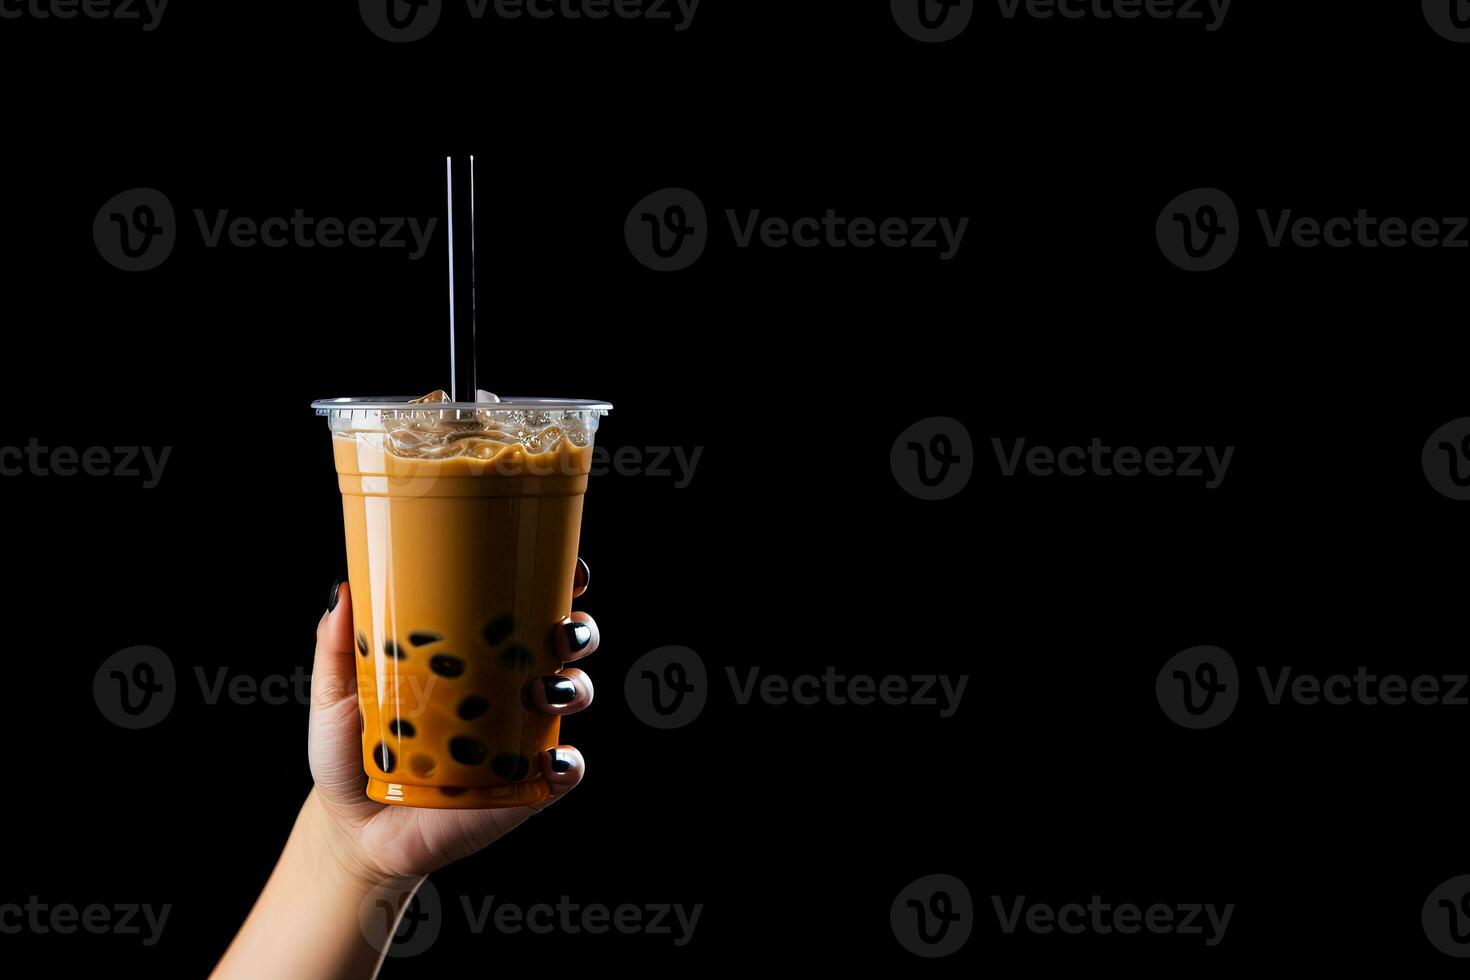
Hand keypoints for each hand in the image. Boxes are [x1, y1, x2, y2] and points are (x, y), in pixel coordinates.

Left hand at [306, 562, 600, 884]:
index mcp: (475, 653)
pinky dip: (569, 764)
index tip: (566, 569)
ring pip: (575, 695)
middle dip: (578, 629)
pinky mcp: (526, 786)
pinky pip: (567, 771)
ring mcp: (522, 735)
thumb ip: (339, 646)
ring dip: (574, 686)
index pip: (526, 607)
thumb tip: (344, 590)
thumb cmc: (352, 752)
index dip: (558, 582)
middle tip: (559, 631)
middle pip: (567, 643)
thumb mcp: (337, 694)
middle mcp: (508, 687)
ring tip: (542, 693)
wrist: (354, 829)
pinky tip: (550, 759)